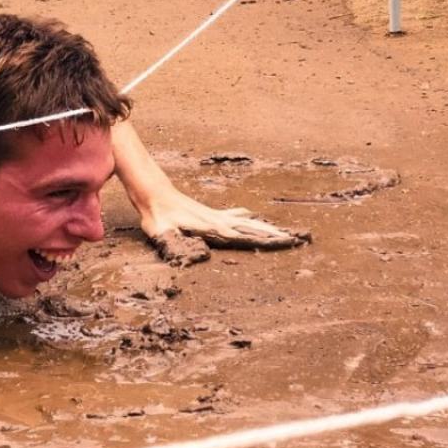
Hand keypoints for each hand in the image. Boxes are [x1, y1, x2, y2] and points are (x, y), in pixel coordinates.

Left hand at [138, 192, 308, 265]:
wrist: (152, 193)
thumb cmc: (156, 216)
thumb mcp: (162, 233)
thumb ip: (174, 242)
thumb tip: (187, 255)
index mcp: (213, 228)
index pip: (244, 236)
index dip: (264, 240)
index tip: (284, 242)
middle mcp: (218, 221)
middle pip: (251, 229)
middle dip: (273, 235)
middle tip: (295, 239)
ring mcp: (214, 215)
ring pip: (246, 222)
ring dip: (264, 227)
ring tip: (282, 231)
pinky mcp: (207, 213)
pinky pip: (232, 216)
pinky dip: (245, 218)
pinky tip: (251, 215)